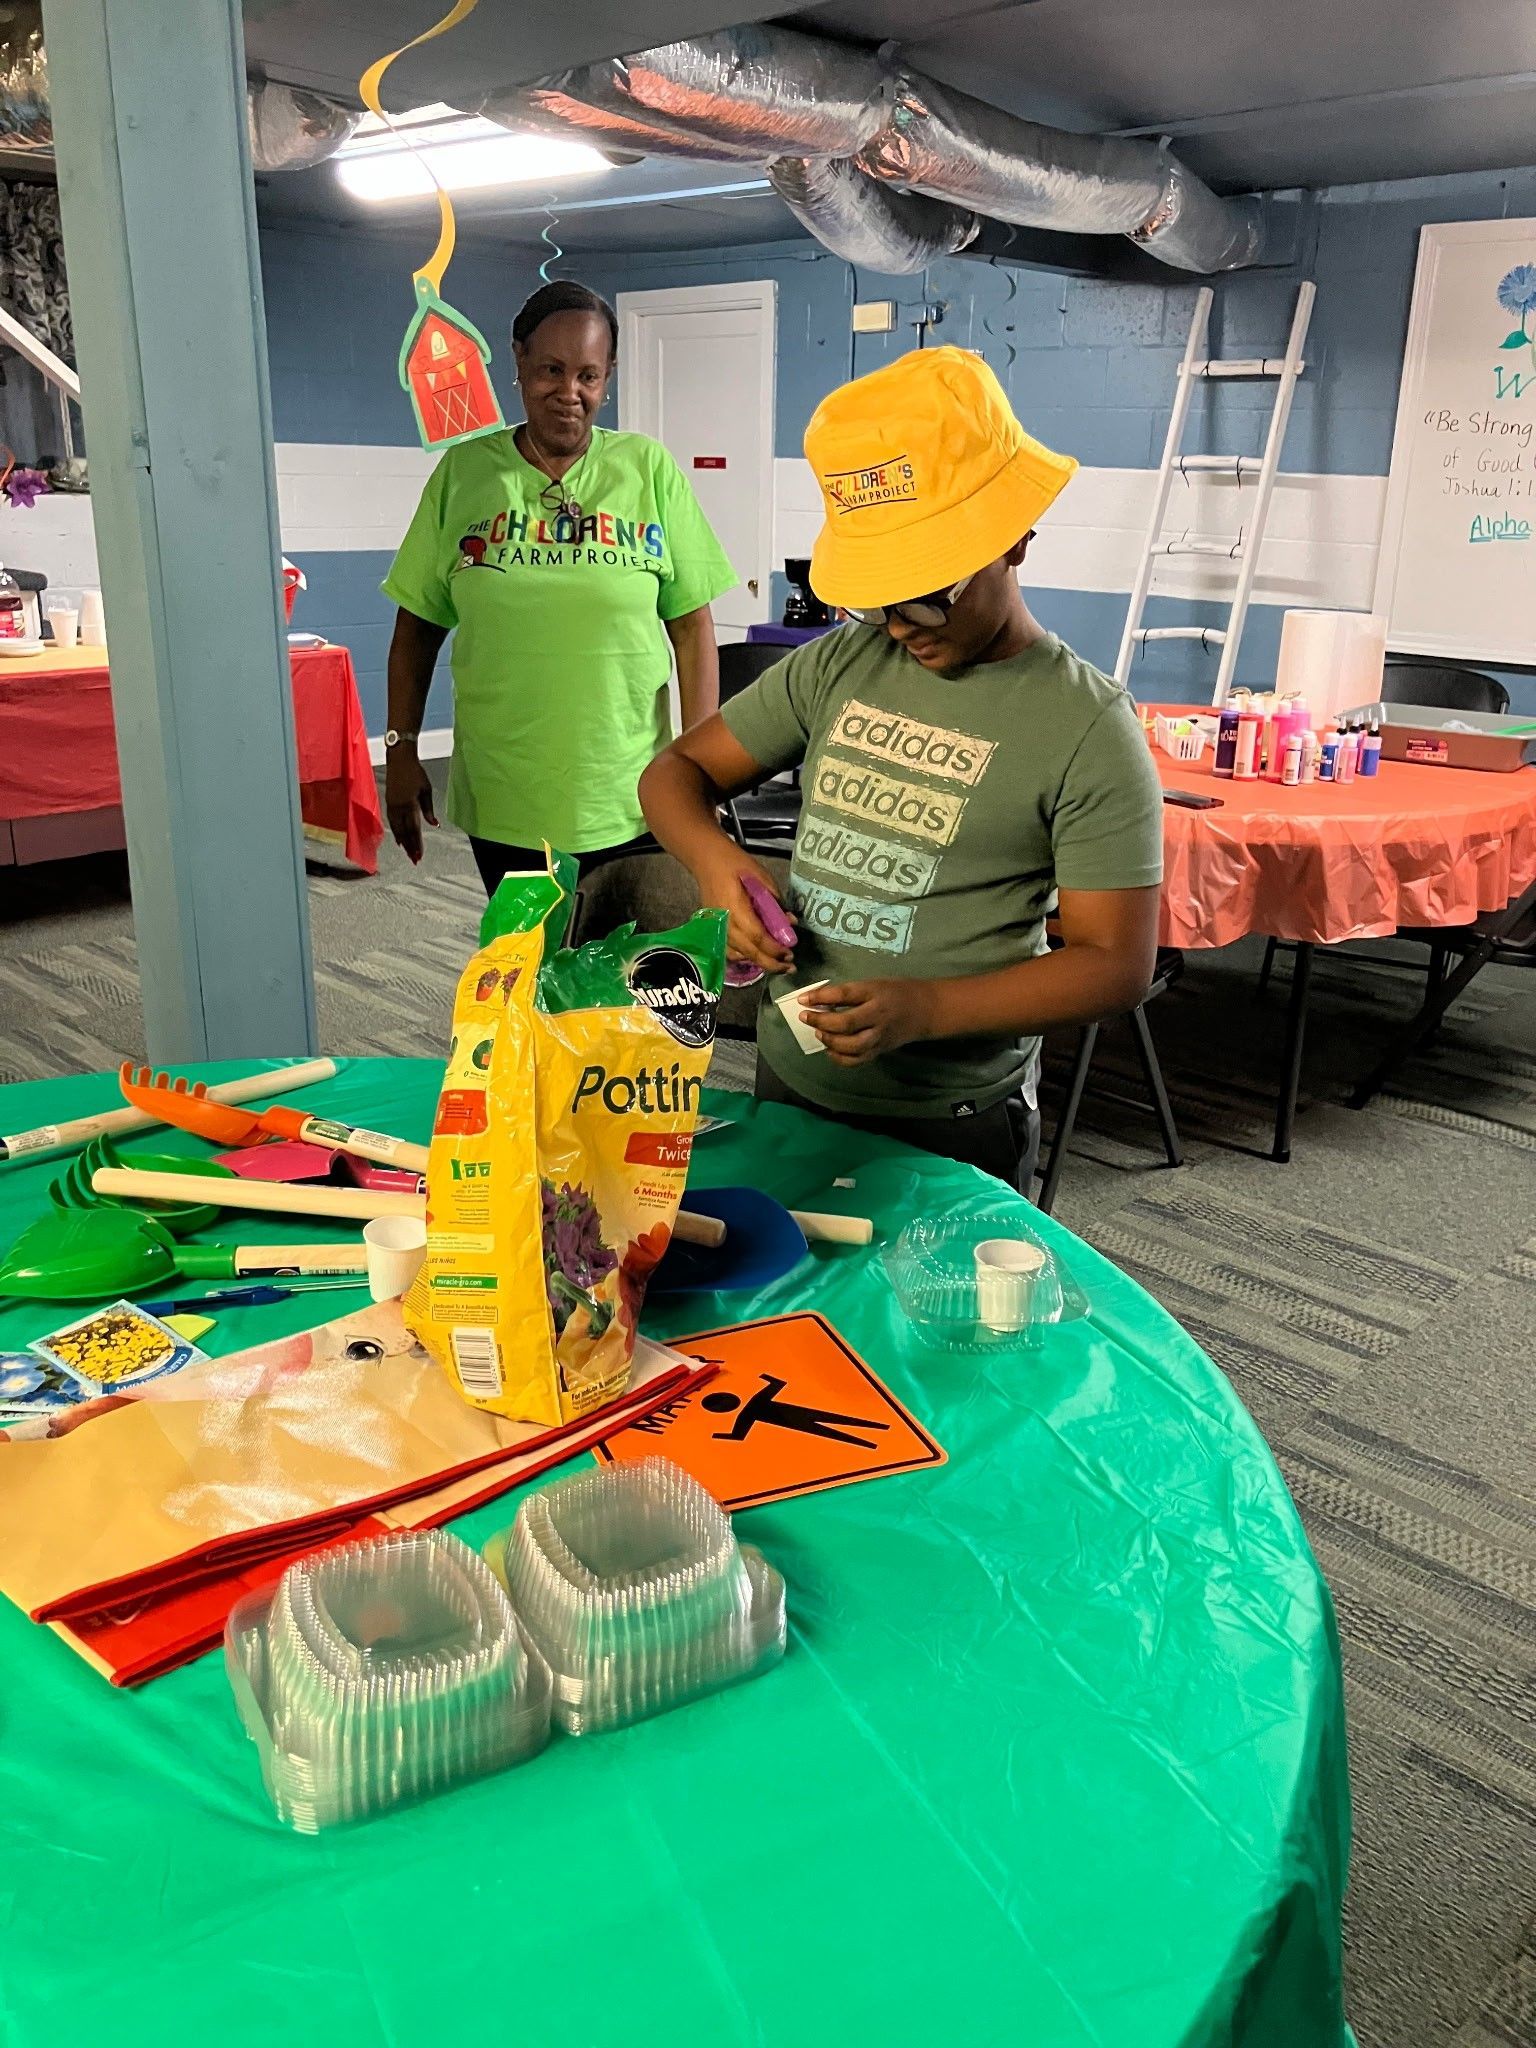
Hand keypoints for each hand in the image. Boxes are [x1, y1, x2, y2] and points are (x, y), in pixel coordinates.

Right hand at [385, 751, 437, 864]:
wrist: (399, 759)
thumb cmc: (416, 773)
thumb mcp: (426, 790)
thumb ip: (429, 809)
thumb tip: (434, 825)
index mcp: (410, 804)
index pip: (414, 829)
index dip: (417, 843)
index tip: (420, 855)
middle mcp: (399, 808)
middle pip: (404, 832)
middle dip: (410, 847)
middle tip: (415, 859)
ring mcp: (392, 805)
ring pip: (397, 828)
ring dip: (403, 842)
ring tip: (408, 853)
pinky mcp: (388, 803)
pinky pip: (392, 822)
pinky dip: (396, 832)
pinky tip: (399, 839)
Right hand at [696, 850, 796, 974]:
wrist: (707, 861)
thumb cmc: (736, 865)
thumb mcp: (761, 877)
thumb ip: (775, 902)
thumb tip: (790, 923)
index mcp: (736, 909)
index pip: (757, 937)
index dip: (775, 948)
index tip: (790, 953)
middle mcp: (724, 923)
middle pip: (749, 952)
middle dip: (771, 962)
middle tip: (790, 967)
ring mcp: (716, 929)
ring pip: (739, 955)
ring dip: (759, 962)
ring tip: (778, 964)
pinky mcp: (713, 931)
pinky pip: (729, 951)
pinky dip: (745, 957)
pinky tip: (758, 957)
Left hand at [799, 979, 935, 1065]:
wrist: (925, 1010)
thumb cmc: (896, 992)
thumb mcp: (874, 984)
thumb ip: (849, 993)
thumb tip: (818, 1001)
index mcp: (876, 993)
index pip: (845, 995)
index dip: (821, 997)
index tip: (803, 999)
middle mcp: (878, 1016)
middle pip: (847, 1023)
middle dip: (822, 1021)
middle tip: (806, 1017)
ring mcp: (880, 1036)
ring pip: (852, 1046)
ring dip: (830, 1041)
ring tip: (819, 1032)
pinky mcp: (880, 1050)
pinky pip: (858, 1060)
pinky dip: (840, 1058)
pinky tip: (830, 1049)